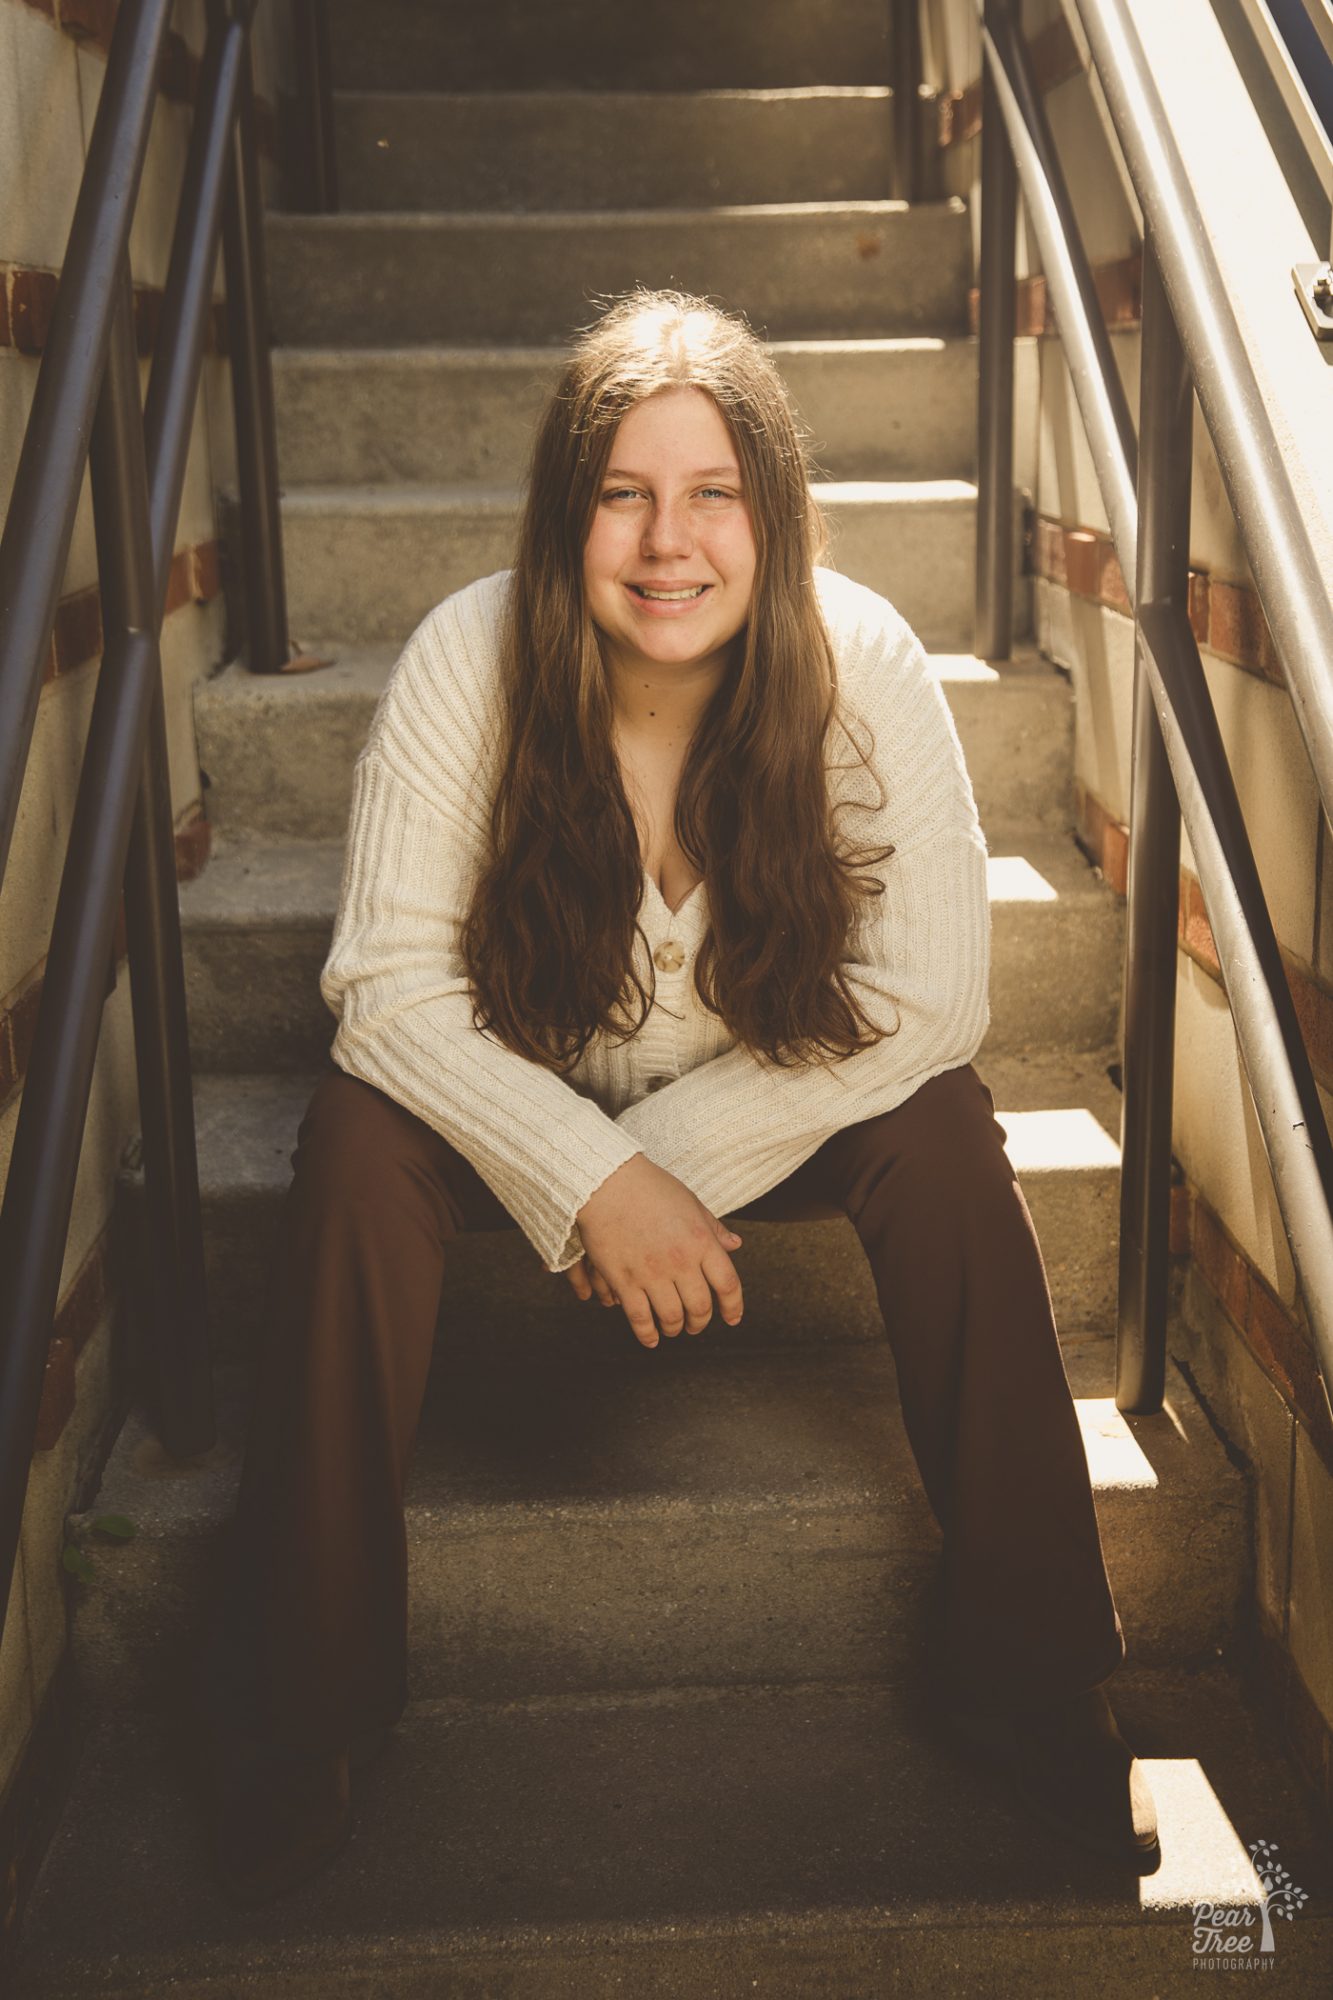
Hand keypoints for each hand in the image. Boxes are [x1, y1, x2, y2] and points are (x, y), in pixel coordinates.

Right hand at [569, 1154, 744, 1348]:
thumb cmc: (650, 1188)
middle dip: (700, 1322)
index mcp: (702, 1240)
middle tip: (695, 1325)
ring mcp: (652, 1273)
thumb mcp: (690, 1202)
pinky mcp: (624, 1281)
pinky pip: (640, 1318)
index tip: (732, 1319)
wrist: (606, 1182)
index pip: (728, 1284)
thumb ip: (713, 1228)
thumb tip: (736, 1244)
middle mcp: (681, 1260)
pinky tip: (651, 1339)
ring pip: (672, 1317)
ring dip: (675, 1328)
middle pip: (701, 1307)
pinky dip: (647, 1334)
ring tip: (673, 1329)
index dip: (733, 1307)